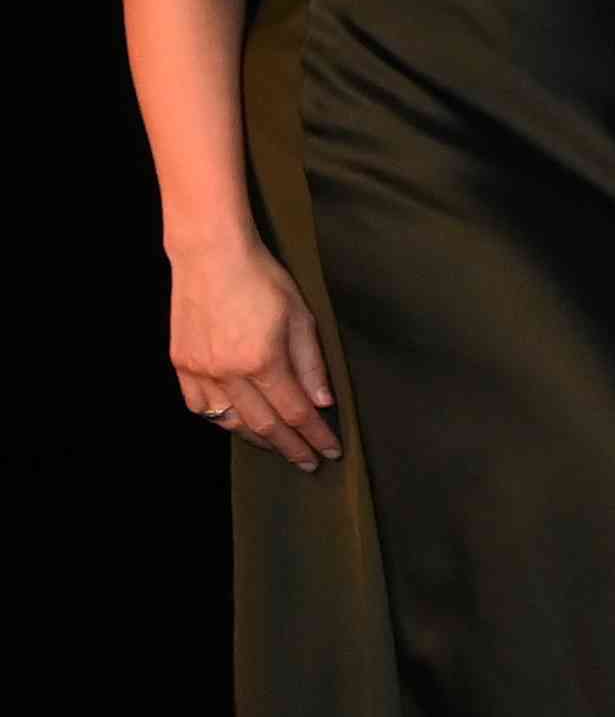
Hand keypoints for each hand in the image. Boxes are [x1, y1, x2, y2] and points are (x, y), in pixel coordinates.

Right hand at [169, 239, 338, 469]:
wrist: (210, 255)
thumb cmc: (261, 278)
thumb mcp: (300, 316)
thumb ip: (311, 364)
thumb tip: (322, 403)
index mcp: (262, 360)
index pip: (296, 413)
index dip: (315, 436)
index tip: (331, 451)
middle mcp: (227, 372)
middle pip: (264, 426)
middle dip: (291, 448)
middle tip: (309, 461)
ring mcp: (200, 370)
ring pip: (230, 422)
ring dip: (258, 439)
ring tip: (279, 447)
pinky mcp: (181, 364)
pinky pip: (200, 406)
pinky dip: (222, 420)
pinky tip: (239, 424)